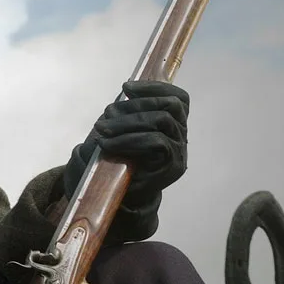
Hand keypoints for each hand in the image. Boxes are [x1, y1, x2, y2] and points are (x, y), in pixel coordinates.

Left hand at [62, 80, 188, 202]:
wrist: (126, 196)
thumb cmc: (124, 159)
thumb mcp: (126, 132)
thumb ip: (131, 113)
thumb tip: (126, 89)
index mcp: (174, 124)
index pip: (179, 98)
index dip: (155, 87)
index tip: (126, 87)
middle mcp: (182, 136)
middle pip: (169, 106)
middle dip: (134, 105)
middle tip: (106, 113)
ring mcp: (181, 151)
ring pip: (161, 120)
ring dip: (126, 122)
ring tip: (101, 129)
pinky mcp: (173, 166)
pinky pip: (155, 141)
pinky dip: (127, 140)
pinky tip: (107, 145)